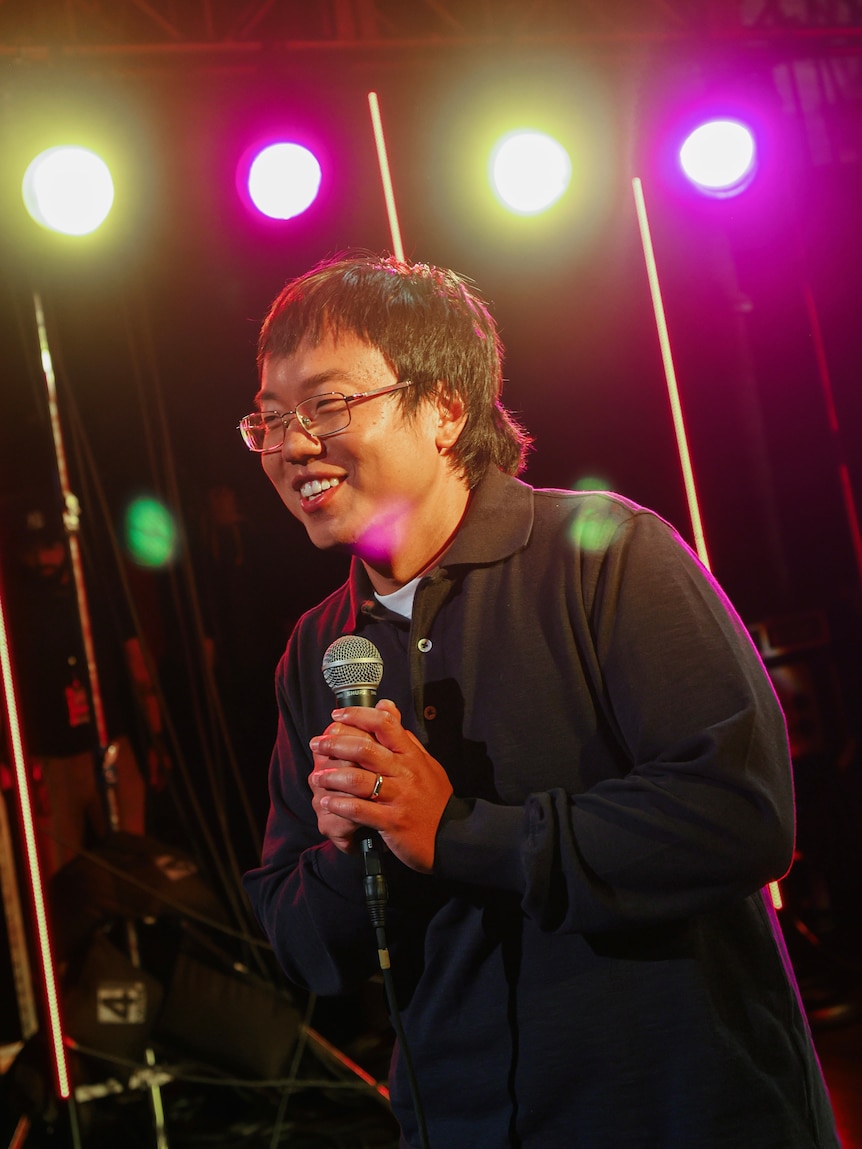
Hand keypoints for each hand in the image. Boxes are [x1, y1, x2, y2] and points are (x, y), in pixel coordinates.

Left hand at [309, 700, 452, 872]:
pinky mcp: (392, 822)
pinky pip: (360, 810)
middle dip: (335, 744)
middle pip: (364, 750)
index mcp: (411, 755)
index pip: (384, 724)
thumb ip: (404, 736)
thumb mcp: (425, 762)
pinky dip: (340, 805)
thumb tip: (386, 706)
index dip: (357, 715)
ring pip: (358, 780)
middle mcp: (405, 772)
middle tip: (317, 744)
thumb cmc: (435, 798)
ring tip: (317, 777)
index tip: (336, 715)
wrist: (453, 835)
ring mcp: (399, 797)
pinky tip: (327, 802)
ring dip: (332, 777)